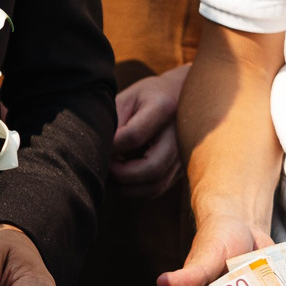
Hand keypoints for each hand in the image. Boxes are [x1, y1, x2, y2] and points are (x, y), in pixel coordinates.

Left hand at [110, 66, 188, 198]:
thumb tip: (102, 151)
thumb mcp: (127, 98)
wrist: (179, 96)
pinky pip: (158, 188)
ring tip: (112, 173)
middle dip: (122, 175)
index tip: (102, 146)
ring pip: (156, 185)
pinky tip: (124, 176)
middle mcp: (179, 134)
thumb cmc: (147, 96)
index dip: (112, 146)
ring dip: (129, 186)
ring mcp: (184, 153)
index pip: (134, 136)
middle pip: (152, 168)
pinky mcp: (181, 168)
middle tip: (106, 167)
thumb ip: (115, 122)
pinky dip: (138, 189)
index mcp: (164, 108)